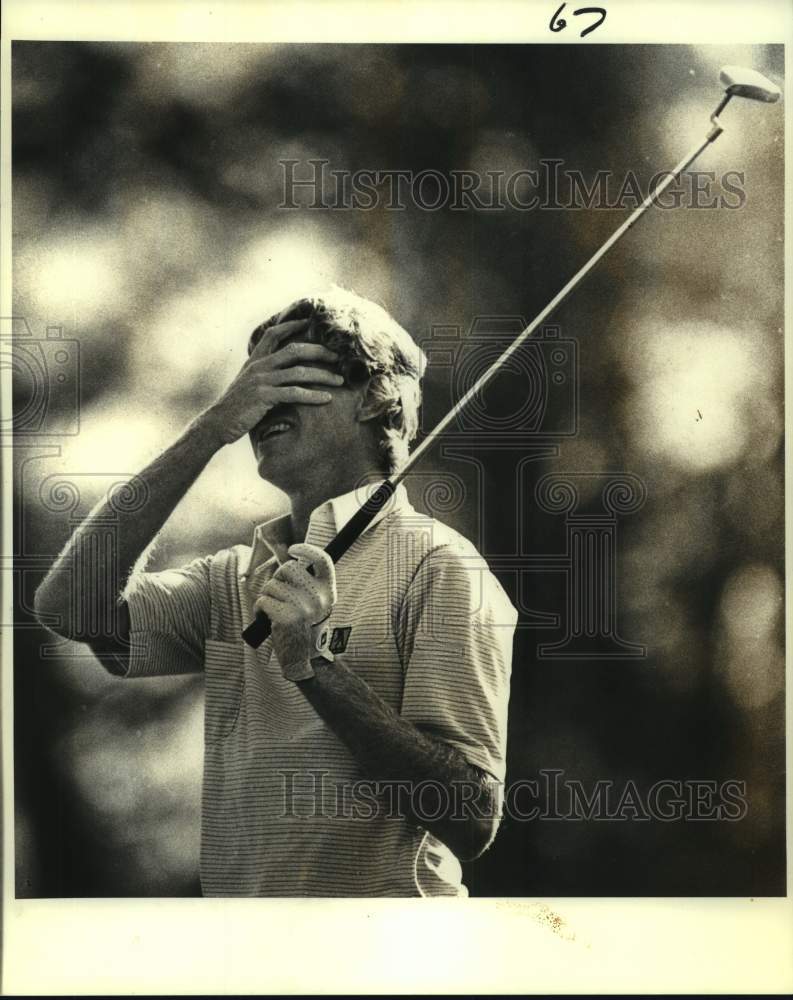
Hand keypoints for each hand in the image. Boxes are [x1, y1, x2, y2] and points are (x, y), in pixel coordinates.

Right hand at [199, 318, 344, 445]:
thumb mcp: (248, 382)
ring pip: (298, 372)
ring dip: (322, 376)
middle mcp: (259, 366)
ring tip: (339, 381)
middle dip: (319, 351)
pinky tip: (326, 399)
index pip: (274, 334)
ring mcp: (261, 380)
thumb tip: (282, 370)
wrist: (218, 423)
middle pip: (294, 350)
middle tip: (337, 356)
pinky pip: (293, 393)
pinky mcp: (264, 397)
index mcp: (255, 360)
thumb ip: (263, 372)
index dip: (292, 325)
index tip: (311, 322)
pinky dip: (312, 396)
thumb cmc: (237, 405)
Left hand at [254, 543, 337, 680]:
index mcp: (328, 591)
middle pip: (289, 568)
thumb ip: (307, 584)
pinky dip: (260, 609)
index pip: (323, 560)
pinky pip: (263, 601)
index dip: (307, 550)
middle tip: (280, 595)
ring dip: (267, 596)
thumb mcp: (315, 603)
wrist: (305, 658)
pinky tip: (267, 619)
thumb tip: (289, 564)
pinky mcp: (286, 617)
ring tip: (275, 611)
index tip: (294, 550)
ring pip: (272, 585)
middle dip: (278, 578)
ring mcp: (303, 607)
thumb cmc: (305, 627)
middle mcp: (318, 597)